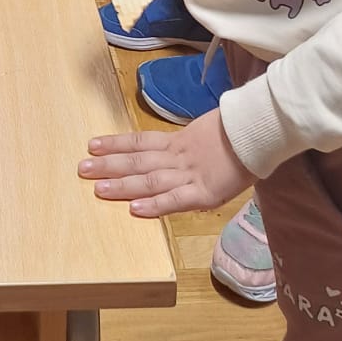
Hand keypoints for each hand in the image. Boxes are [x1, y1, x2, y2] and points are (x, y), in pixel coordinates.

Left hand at [78, 110, 252, 218]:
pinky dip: (155, 206)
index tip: (92, 145)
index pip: (141, 141)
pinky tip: (134, 210)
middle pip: (138, 160)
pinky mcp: (205, 193)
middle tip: (81, 169)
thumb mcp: (209, 133)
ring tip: (97, 188)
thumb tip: (177, 149)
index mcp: (180, 141)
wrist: (260, 130)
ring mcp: (190, 174)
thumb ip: (191, 145)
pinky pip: (175, 200)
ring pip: (150, 179)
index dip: (115, 143)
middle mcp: (179, 157)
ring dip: (122, 184)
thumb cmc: (240, 131)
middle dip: (109, 165)